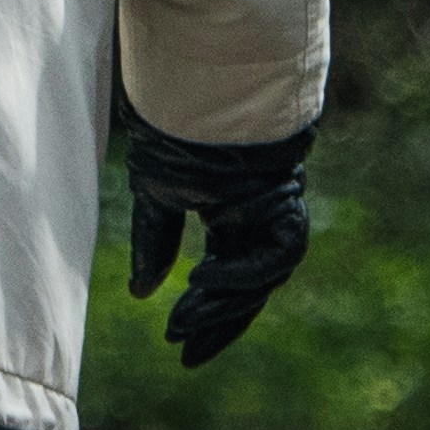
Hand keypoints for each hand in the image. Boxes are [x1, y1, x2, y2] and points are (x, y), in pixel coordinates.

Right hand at [120, 99, 314, 368]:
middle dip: (220, 323)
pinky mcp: (285, 196)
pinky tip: (202, 279)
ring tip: (183, 324)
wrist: (199, 75)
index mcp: (230, 209)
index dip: (207, 311)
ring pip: (265, 276)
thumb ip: (155, 241)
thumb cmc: (175, 119)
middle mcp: (258, 212)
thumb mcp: (156, 190)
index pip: (227, 273)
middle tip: (188, 354)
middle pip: (250, 285)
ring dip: (225, 307)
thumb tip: (145, 293)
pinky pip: (275, 253)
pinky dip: (241, 273)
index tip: (178, 342)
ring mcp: (275, 204)